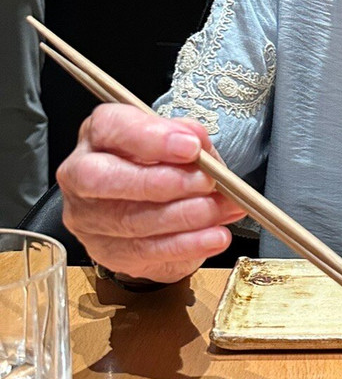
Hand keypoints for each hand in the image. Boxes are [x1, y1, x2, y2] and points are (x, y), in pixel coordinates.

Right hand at [57, 104, 246, 283]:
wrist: (158, 214)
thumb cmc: (166, 168)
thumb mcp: (180, 143)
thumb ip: (190, 137)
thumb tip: (198, 142)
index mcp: (99, 136)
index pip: (110, 127)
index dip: (151, 137)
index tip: (191, 147)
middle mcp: (81, 174)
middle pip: (103, 178)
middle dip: (161, 181)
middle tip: (206, 182)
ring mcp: (89, 217)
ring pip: (130, 219)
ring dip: (186, 215)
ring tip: (223, 209)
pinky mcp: (106, 251)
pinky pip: (146, 252)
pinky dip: (188, 245)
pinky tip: (215, 237)